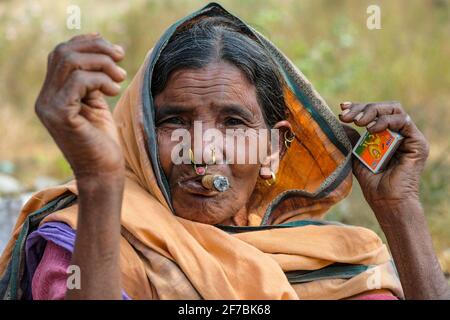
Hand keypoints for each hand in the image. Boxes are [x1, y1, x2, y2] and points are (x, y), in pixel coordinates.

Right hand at [35, 33, 126, 178]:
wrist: (103, 172)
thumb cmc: (104, 141)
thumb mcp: (97, 104)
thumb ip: (93, 80)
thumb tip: (103, 51)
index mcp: (52, 94)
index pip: (61, 54)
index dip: (86, 43)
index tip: (113, 48)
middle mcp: (45, 98)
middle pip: (63, 52)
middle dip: (96, 48)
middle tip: (121, 57)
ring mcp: (49, 106)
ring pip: (70, 61)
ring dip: (102, 63)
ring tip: (120, 77)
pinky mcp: (61, 114)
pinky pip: (79, 81)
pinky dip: (101, 80)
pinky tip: (114, 91)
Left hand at [339, 101, 429, 208]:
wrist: (386, 201)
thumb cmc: (372, 182)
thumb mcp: (355, 155)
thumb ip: (351, 138)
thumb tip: (338, 122)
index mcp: (385, 134)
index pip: (374, 113)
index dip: (358, 107)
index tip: (342, 109)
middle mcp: (399, 133)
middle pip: (383, 108)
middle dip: (363, 108)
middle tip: (346, 116)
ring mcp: (409, 137)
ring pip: (394, 110)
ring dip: (373, 112)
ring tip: (358, 122)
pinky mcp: (418, 143)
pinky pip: (404, 122)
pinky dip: (386, 121)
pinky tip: (371, 129)